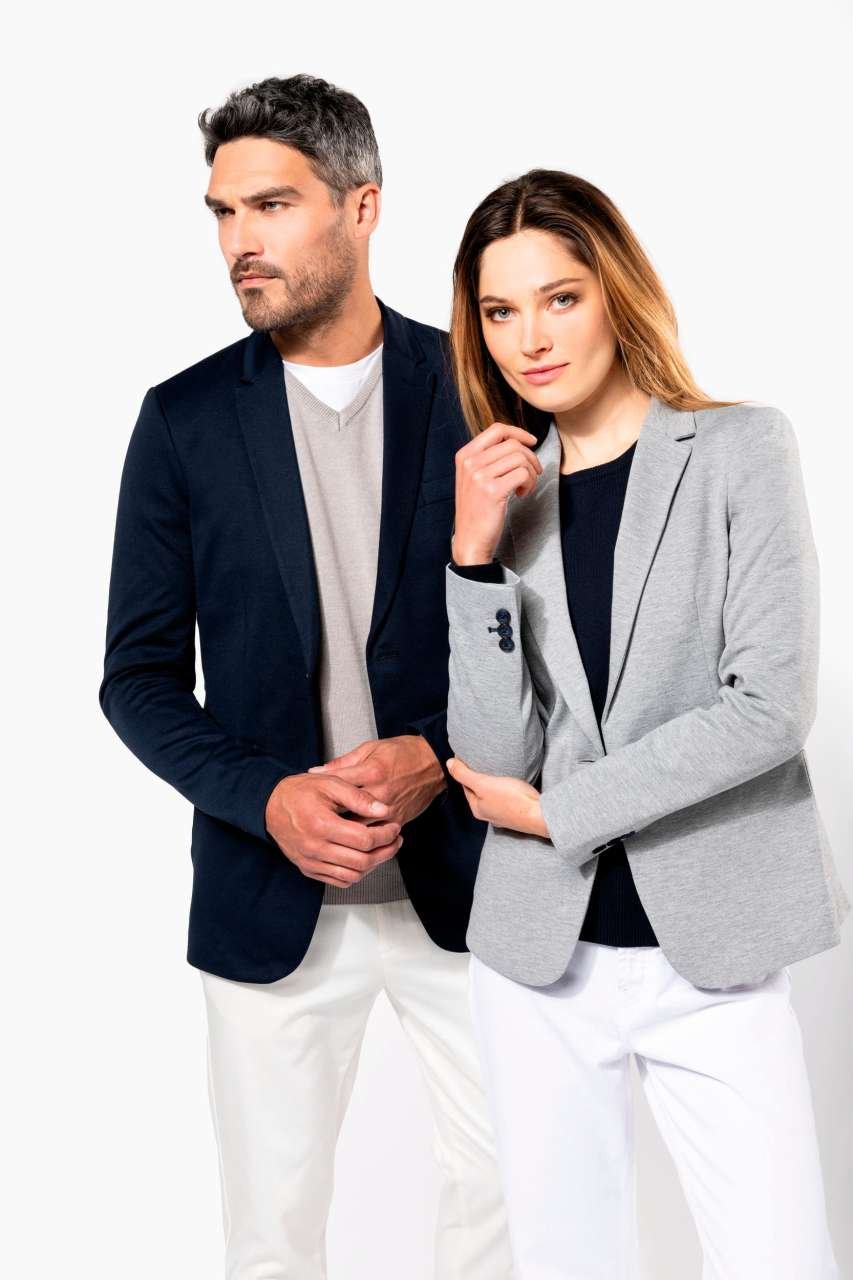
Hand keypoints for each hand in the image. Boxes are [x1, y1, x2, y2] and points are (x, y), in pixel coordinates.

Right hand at [265, 773, 402, 888]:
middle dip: (386, 851)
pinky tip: (364, 859)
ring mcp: (310, 862)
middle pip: (361, 861)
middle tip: (395, 839)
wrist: (270, 806)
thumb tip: (383, 809)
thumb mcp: (330, 783)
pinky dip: (356, 874)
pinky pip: (338, 881)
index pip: (364, 839)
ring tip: (383, 850)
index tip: (394, 826)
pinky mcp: (308, 869)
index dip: (385, 834)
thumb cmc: (300, 792)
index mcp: (321, 824)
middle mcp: (315, 847)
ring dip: (374, 865)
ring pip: (352, 876)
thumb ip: (358, 796)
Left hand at [308, 734, 445, 825]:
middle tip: (311, 822)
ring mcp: (390, 808)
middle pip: (347, 811)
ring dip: (344, 831)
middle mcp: (380, 792)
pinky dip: (363, 835)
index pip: (338, 784)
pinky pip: (377, 833)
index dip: (320, 791)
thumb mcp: (371, 747)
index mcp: (371, 771)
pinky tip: (350, 837)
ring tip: (326, 833)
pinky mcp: (399, 818)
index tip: (305, 795)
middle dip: (328, 817)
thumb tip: (318, 770)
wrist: (434, 764)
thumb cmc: (404, 752)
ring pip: (360, 827)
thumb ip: (344, 762)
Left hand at [445, 757, 549, 836]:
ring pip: (492, 795)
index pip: (465, 786)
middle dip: (478, 777)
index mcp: (477, 808)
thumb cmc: (512, 799)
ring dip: (492, 783)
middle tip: (481, 760)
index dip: (464, 770)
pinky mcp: (517, 812)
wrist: (541, 815)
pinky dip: (504, 788)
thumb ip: (465, 774)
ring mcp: (503, 815)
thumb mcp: (484, 784)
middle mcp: (488, 814)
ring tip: (495, 769)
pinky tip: (510, 782)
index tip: (467, 755)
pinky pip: (505, 798)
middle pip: (478, 791)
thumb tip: (448, 763)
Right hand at [451, 422, 542, 564]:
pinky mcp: (492, 490)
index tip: (532, 442)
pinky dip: (530, 483)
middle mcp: (470, 462)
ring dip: (531, 473)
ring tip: (525, 487)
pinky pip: (523, 474)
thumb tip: (517, 441)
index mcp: (464, 455)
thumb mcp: (474, 477)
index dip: (519, 432)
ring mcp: (479, 476)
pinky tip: (522, 495)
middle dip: (531, 457)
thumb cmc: (477, 509)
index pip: (497, 429)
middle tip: (533, 474)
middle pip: (513, 444)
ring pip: (520, 458)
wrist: (470, 539)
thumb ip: (488, 457)